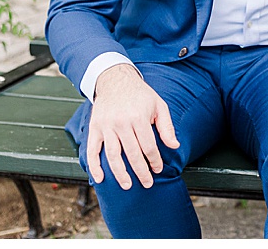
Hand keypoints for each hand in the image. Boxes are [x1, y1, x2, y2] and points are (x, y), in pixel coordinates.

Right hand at [86, 65, 179, 189]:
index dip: (154, 160)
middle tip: (147, 184)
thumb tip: (175, 146)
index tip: (159, 170)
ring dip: (120, 173)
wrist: (115, 80)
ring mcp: (105, 126)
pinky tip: (100, 178)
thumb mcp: (159, 106)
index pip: (148, 146)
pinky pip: (92, 150)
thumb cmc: (141, 95)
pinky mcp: (94, 128)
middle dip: (141, 171)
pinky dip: (94, 166)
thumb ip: (166, 127)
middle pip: (131, 153)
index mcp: (138, 117)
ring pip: (112, 155)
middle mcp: (120, 123)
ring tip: (127, 185)